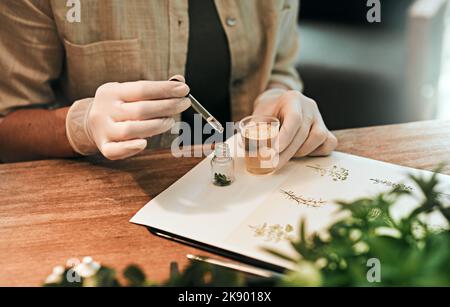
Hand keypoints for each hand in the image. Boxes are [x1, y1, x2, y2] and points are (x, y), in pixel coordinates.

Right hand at [68, 76, 190, 159]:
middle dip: (167, 106)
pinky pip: (116, 150)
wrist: (91, 122)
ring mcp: (103, 130)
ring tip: (170, 121)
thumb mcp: (129, 92)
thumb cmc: (119, 106)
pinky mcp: (104, 147)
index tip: (184, 90)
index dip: (165, 89)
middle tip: (184, 104)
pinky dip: (131, 148)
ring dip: (156, 126)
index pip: (142, 89)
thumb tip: (180, 82)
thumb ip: (153, 89)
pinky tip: (144, 143)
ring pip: (131, 130)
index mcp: (111, 92)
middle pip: (140, 110)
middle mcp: (104, 110)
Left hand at [253, 89, 336, 168]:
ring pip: (318, 138)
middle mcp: (310, 107)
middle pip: (303, 132)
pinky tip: (301, 153)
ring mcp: (320, 118)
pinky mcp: (326, 130)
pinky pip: (328, 144)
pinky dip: (316, 152)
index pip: (294, 119)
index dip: (285, 137)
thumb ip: (254, 129)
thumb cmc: (268, 112)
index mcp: (293, 99)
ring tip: (286, 155)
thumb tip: (248, 149)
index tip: (273, 151)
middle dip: (287, 152)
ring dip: (301, 151)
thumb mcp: (259, 115)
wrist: (279, 105)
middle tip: (273, 164)